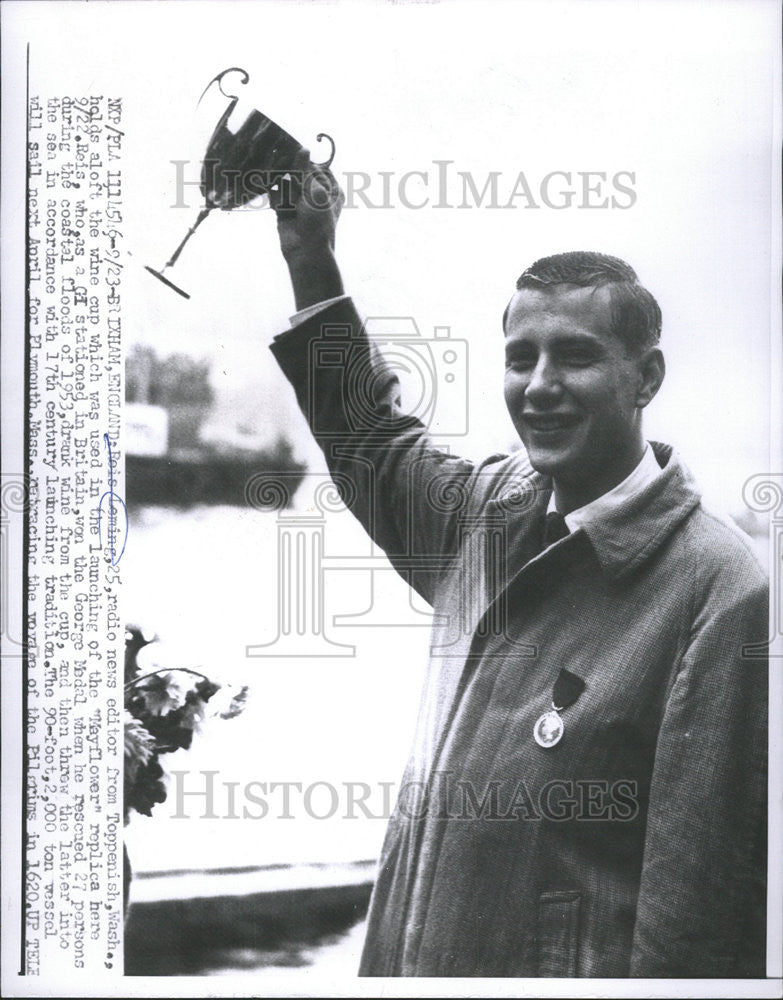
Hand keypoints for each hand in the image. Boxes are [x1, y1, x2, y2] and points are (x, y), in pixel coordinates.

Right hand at [268, 147, 345, 309]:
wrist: (306, 252)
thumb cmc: (318, 222)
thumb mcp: (315, 193)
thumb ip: (305, 171)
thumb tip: (303, 149)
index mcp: (331, 189)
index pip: (317, 167)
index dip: (306, 161)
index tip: (293, 150)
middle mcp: (315, 193)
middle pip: (301, 173)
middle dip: (291, 169)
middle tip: (279, 156)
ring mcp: (299, 201)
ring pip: (287, 181)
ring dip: (280, 179)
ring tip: (273, 174)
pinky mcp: (284, 208)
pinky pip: (276, 193)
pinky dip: (272, 190)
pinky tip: (266, 185)